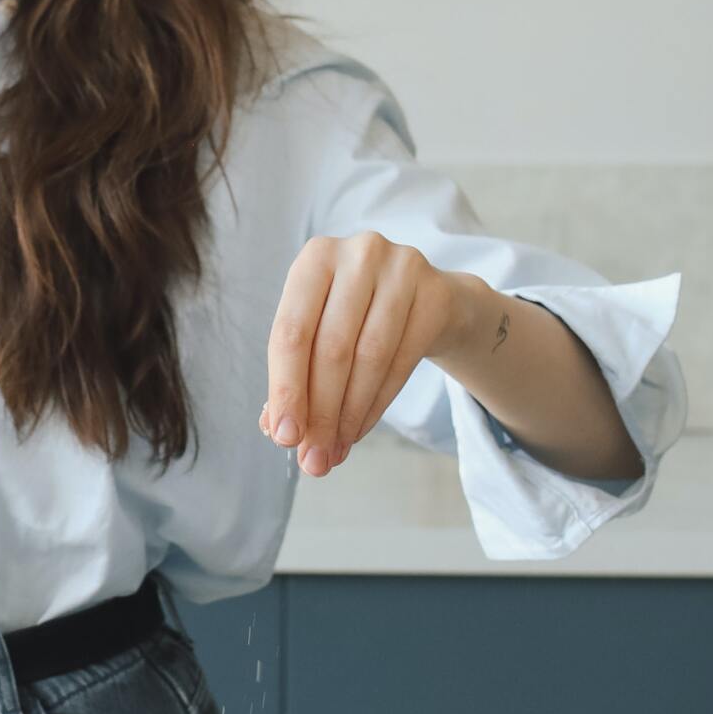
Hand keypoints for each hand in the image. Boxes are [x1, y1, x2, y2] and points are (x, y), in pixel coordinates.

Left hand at [259, 231, 472, 477]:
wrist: (430, 300)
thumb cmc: (357, 318)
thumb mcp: (319, 333)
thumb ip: (293, 375)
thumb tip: (276, 428)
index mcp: (314, 258)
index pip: (291, 332)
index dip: (286, 389)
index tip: (283, 437)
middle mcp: (358, 254)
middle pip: (332, 348)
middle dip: (319, 412)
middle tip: (313, 459)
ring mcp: (402, 268)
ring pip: (370, 358)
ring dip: (348, 415)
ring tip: (334, 452)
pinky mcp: (436, 292)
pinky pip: (403, 361)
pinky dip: (377, 405)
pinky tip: (359, 430)